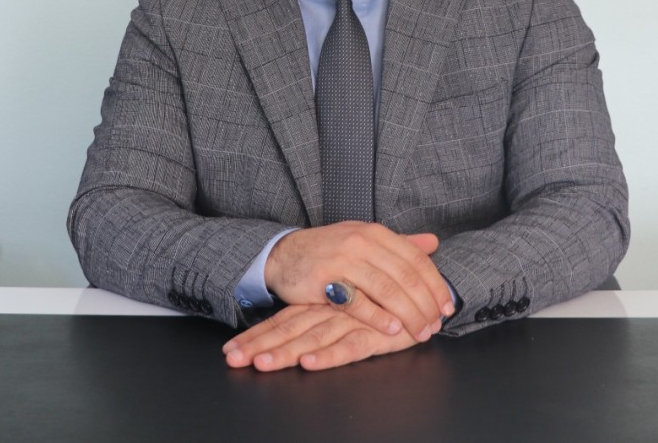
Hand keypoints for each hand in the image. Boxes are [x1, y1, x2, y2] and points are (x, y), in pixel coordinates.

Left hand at [223, 303, 421, 370]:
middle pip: (290, 330)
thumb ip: (325, 313)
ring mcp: (353, 321)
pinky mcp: (375, 333)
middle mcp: (333, 311)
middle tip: (233, 360)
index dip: (256, 335)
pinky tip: (309, 363)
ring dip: (286, 352)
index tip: (230, 351)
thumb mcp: (350, 307)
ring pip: (313, 338)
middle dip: (260, 346)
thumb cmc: (386, 303)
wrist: (428, 294)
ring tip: (260, 363)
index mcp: (322, 304)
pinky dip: (329, 355)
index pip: (283, 320)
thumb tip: (293, 330)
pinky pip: (349, 346)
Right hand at [264, 222, 453, 341]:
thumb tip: (434, 243)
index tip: (447, 306)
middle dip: (426, 304)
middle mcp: (362, 242)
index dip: (435, 285)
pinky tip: (392, 329)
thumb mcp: (364, 238)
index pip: (416, 259)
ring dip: (409, 314)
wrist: (284, 254)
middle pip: (405, 276)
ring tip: (420, 331)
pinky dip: (378, 317)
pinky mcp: (325, 281)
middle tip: (436, 325)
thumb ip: (400, 243)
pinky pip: (358, 302)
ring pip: (387, 290)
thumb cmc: (329, 250)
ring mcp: (343, 260)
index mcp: (375, 232)